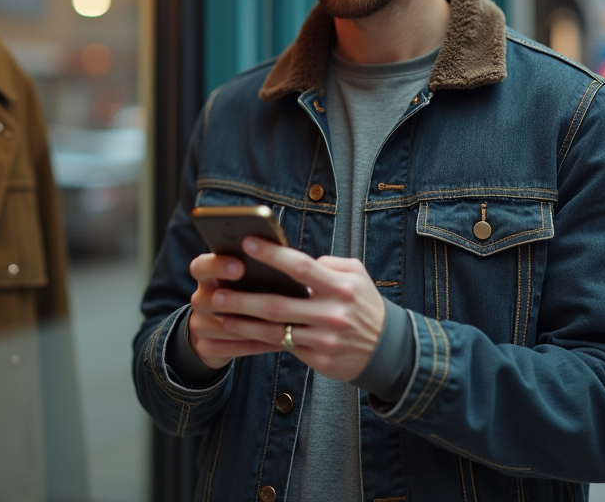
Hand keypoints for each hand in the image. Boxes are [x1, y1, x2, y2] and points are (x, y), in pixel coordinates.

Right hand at [187, 252, 283, 369]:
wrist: (215, 330)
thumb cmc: (240, 293)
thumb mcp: (241, 278)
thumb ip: (254, 267)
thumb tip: (283, 256)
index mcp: (207, 276)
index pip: (200, 267)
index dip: (217, 266)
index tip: (240, 266)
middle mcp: (199, 299)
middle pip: (206, 299)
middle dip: (235, 301)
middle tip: (265, 299)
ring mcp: (200, 325)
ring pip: (225, 328)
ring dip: (255, 327)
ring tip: (285, 324)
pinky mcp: (206, 347)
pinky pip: (232, 348)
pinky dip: (258, 345)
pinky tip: (282, 340)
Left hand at [210, 237, 386, 381]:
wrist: (388, 350)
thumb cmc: (364, 304)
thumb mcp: (356, 276)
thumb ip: (328, 263)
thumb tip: (293, 261)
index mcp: (340, 287)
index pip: (301, 267)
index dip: (272, 254)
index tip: (247, 242)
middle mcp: (332, 314)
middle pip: (278, 305)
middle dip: (243, 299)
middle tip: (216, 293)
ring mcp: (325, 340)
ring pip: (276, 332)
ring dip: (244, 325)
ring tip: (220, 316)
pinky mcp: (320, 361)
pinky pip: (285, 349)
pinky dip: (260, 341)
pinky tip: (241, 334)